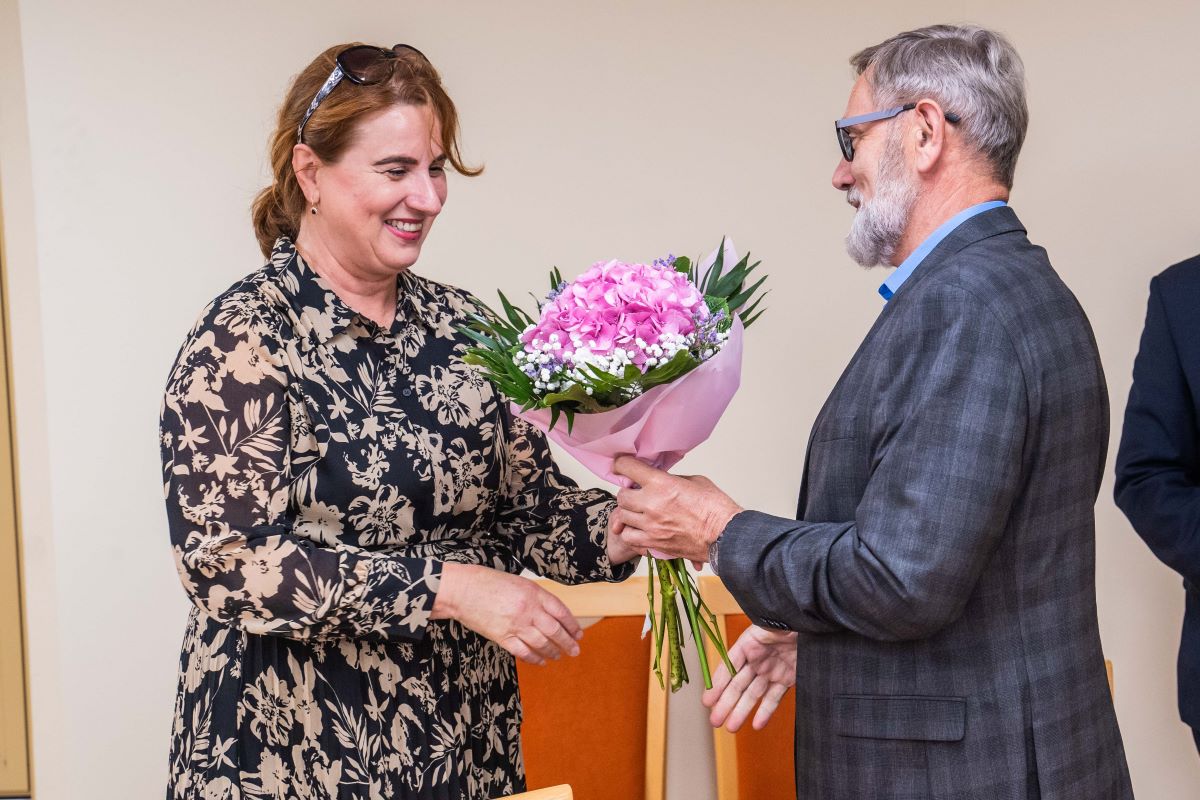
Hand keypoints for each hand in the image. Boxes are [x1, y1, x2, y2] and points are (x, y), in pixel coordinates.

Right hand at [431, 564, 581, 664]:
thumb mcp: (518, 582)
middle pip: (555, 630)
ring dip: (553, 652)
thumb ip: (535, 597)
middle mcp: (528, 610)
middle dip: (568, 642)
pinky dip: (534, 659)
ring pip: (541, 643)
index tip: (578, 633)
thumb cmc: (487, 583)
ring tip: (559, 656)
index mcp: (533, 593)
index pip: (561, 611)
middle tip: (575, 650)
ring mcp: (515, 625)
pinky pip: (523, 652)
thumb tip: (550, 613)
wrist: (462, 590)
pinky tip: (541, 661)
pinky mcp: (503, 637)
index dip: (572, 625)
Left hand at [611, 455, 742, 562]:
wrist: (725, 535)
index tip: (622, 465)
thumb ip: (671, 479)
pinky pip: (629, 537)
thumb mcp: (694, 481)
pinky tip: (642, 529)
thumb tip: (659, 479)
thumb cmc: (715, 508)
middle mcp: (651, 504)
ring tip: (640, 513)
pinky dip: (632, 532)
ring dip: (629, 513)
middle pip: (621, 495)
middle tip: (637, 493)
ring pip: (622, 517)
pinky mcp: (653, 543)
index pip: (627, 467)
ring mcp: (650, 526)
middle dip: (628, 493)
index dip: (622, 464)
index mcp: (661, 484)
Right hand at [701, 625, 796, 731]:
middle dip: (726, 703)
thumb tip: (747, 642)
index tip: (707, 700)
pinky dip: (766, 711)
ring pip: (753, 694)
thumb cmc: (794, 617)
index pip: (729, 665)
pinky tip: (757, 725)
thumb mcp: (773, 622)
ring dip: (742, 711)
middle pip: (738, 684)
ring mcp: (772, 670)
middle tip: (715, 721)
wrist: (815, 623)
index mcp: (750, 642)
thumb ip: (759, 633)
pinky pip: (774, 697)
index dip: (718, 684)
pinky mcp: (787, 678)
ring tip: (731, 727)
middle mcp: (758, 658)